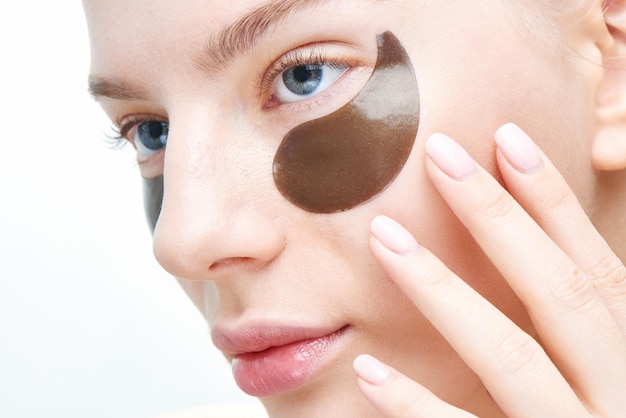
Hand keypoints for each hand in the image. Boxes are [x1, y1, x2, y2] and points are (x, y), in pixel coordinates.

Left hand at [353, 123, 625, 416]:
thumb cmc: (596, 416)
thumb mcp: (604, 373)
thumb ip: (578, 325)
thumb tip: (542, 248)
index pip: (596, 269)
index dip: (555, 202)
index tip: (505, 140)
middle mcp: (617, 394)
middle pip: (560, 293)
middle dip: (499, 218)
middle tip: (439, 154)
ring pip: (511, 356)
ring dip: (443, 291)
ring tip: (382, 236)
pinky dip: (417, 406)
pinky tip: (367, 370)